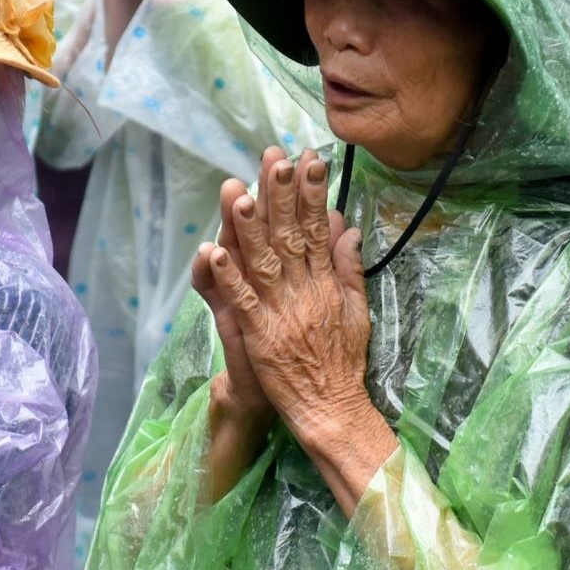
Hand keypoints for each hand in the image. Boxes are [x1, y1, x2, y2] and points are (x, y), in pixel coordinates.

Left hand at [205, 149, 367, 440]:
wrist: (333, 410)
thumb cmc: (343, 363)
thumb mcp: (357, 311)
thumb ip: (349, 269)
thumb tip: (348, 227)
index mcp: (328, 284)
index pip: (320, 229)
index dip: (313, 193)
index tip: (308, 160)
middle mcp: (306, 292)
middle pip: (291, 236)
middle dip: (281, 195)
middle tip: (273, 159)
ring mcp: (282, 314)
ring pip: (263, 262)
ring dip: (249, 228)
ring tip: (237, 192)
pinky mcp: (260, 337)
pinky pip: (241, 302)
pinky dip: (227, 276)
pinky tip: (213, 252)